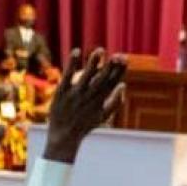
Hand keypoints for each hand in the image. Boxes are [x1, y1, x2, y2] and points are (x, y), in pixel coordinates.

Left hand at [44, 48, 126, 162]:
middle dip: (111, 67)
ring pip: (86, 75)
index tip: (125, 59)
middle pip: (102, 78)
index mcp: (100, 101)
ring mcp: (75, 94)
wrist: (64, 135)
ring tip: (100, 50)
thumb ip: (115, 102)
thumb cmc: (85, 125)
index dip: (119, 70)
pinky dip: (72, 63)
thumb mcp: (104, 116)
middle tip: (118, 55)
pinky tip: (76, 51)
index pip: (112, 82)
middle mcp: (89, 96)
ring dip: (94, 62)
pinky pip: (67, 75)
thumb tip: (123, 85)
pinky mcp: (62, 91)